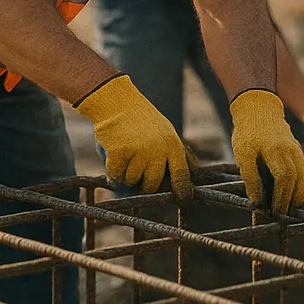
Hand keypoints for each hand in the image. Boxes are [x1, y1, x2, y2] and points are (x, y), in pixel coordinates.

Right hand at [76, 74, 194, 201]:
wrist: (117, 102)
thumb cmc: (142, 119)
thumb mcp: (166, 132)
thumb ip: (174, 153)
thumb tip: (191, 173)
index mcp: (172, 145)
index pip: (182, 174)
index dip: (183, 190)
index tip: (184, 201)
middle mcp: (158, 151)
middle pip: (152, 184)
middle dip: (144, 185)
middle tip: (138, 174)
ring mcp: (139, 152)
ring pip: (132, 181)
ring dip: (126, 174)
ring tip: (127, 156)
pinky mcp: (120, 153)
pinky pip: (115, 176)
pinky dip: (112, 171)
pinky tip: (114, 155)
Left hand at [228, 89, 303, 213]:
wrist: (259, 108)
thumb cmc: (248, 131)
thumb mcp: (242, 154)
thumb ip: (250, 177)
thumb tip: (256, 202)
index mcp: (275, 150)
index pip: (284, 178)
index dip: (281, 197)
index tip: (274, 212)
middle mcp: (290, 150)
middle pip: (297, 179)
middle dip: (290, 199)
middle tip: (282, 215)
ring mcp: (296, 149)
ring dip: (299, 194)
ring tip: (291, 208)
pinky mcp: (297, 150)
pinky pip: (303, 170)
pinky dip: (301, 184)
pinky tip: (293, 194)